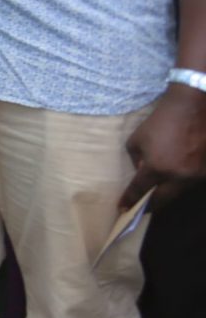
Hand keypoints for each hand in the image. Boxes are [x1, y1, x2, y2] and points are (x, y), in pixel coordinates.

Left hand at [124, 82, 205, 207]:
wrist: (192, 108)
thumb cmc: (160, 122)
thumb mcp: (136, 140)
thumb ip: (135, 160)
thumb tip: (140, 173)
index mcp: (157, 168)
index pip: (139, 191)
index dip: (129, 201)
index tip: (123, 208)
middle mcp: (178, 176)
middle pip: (162, 201)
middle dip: (149, 206)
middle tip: (140, 208)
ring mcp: (195, 175)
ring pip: (178, 194)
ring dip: (166, 195)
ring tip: (155, 194)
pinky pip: (190, 183)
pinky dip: (180, 184)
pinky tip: (173, 179)